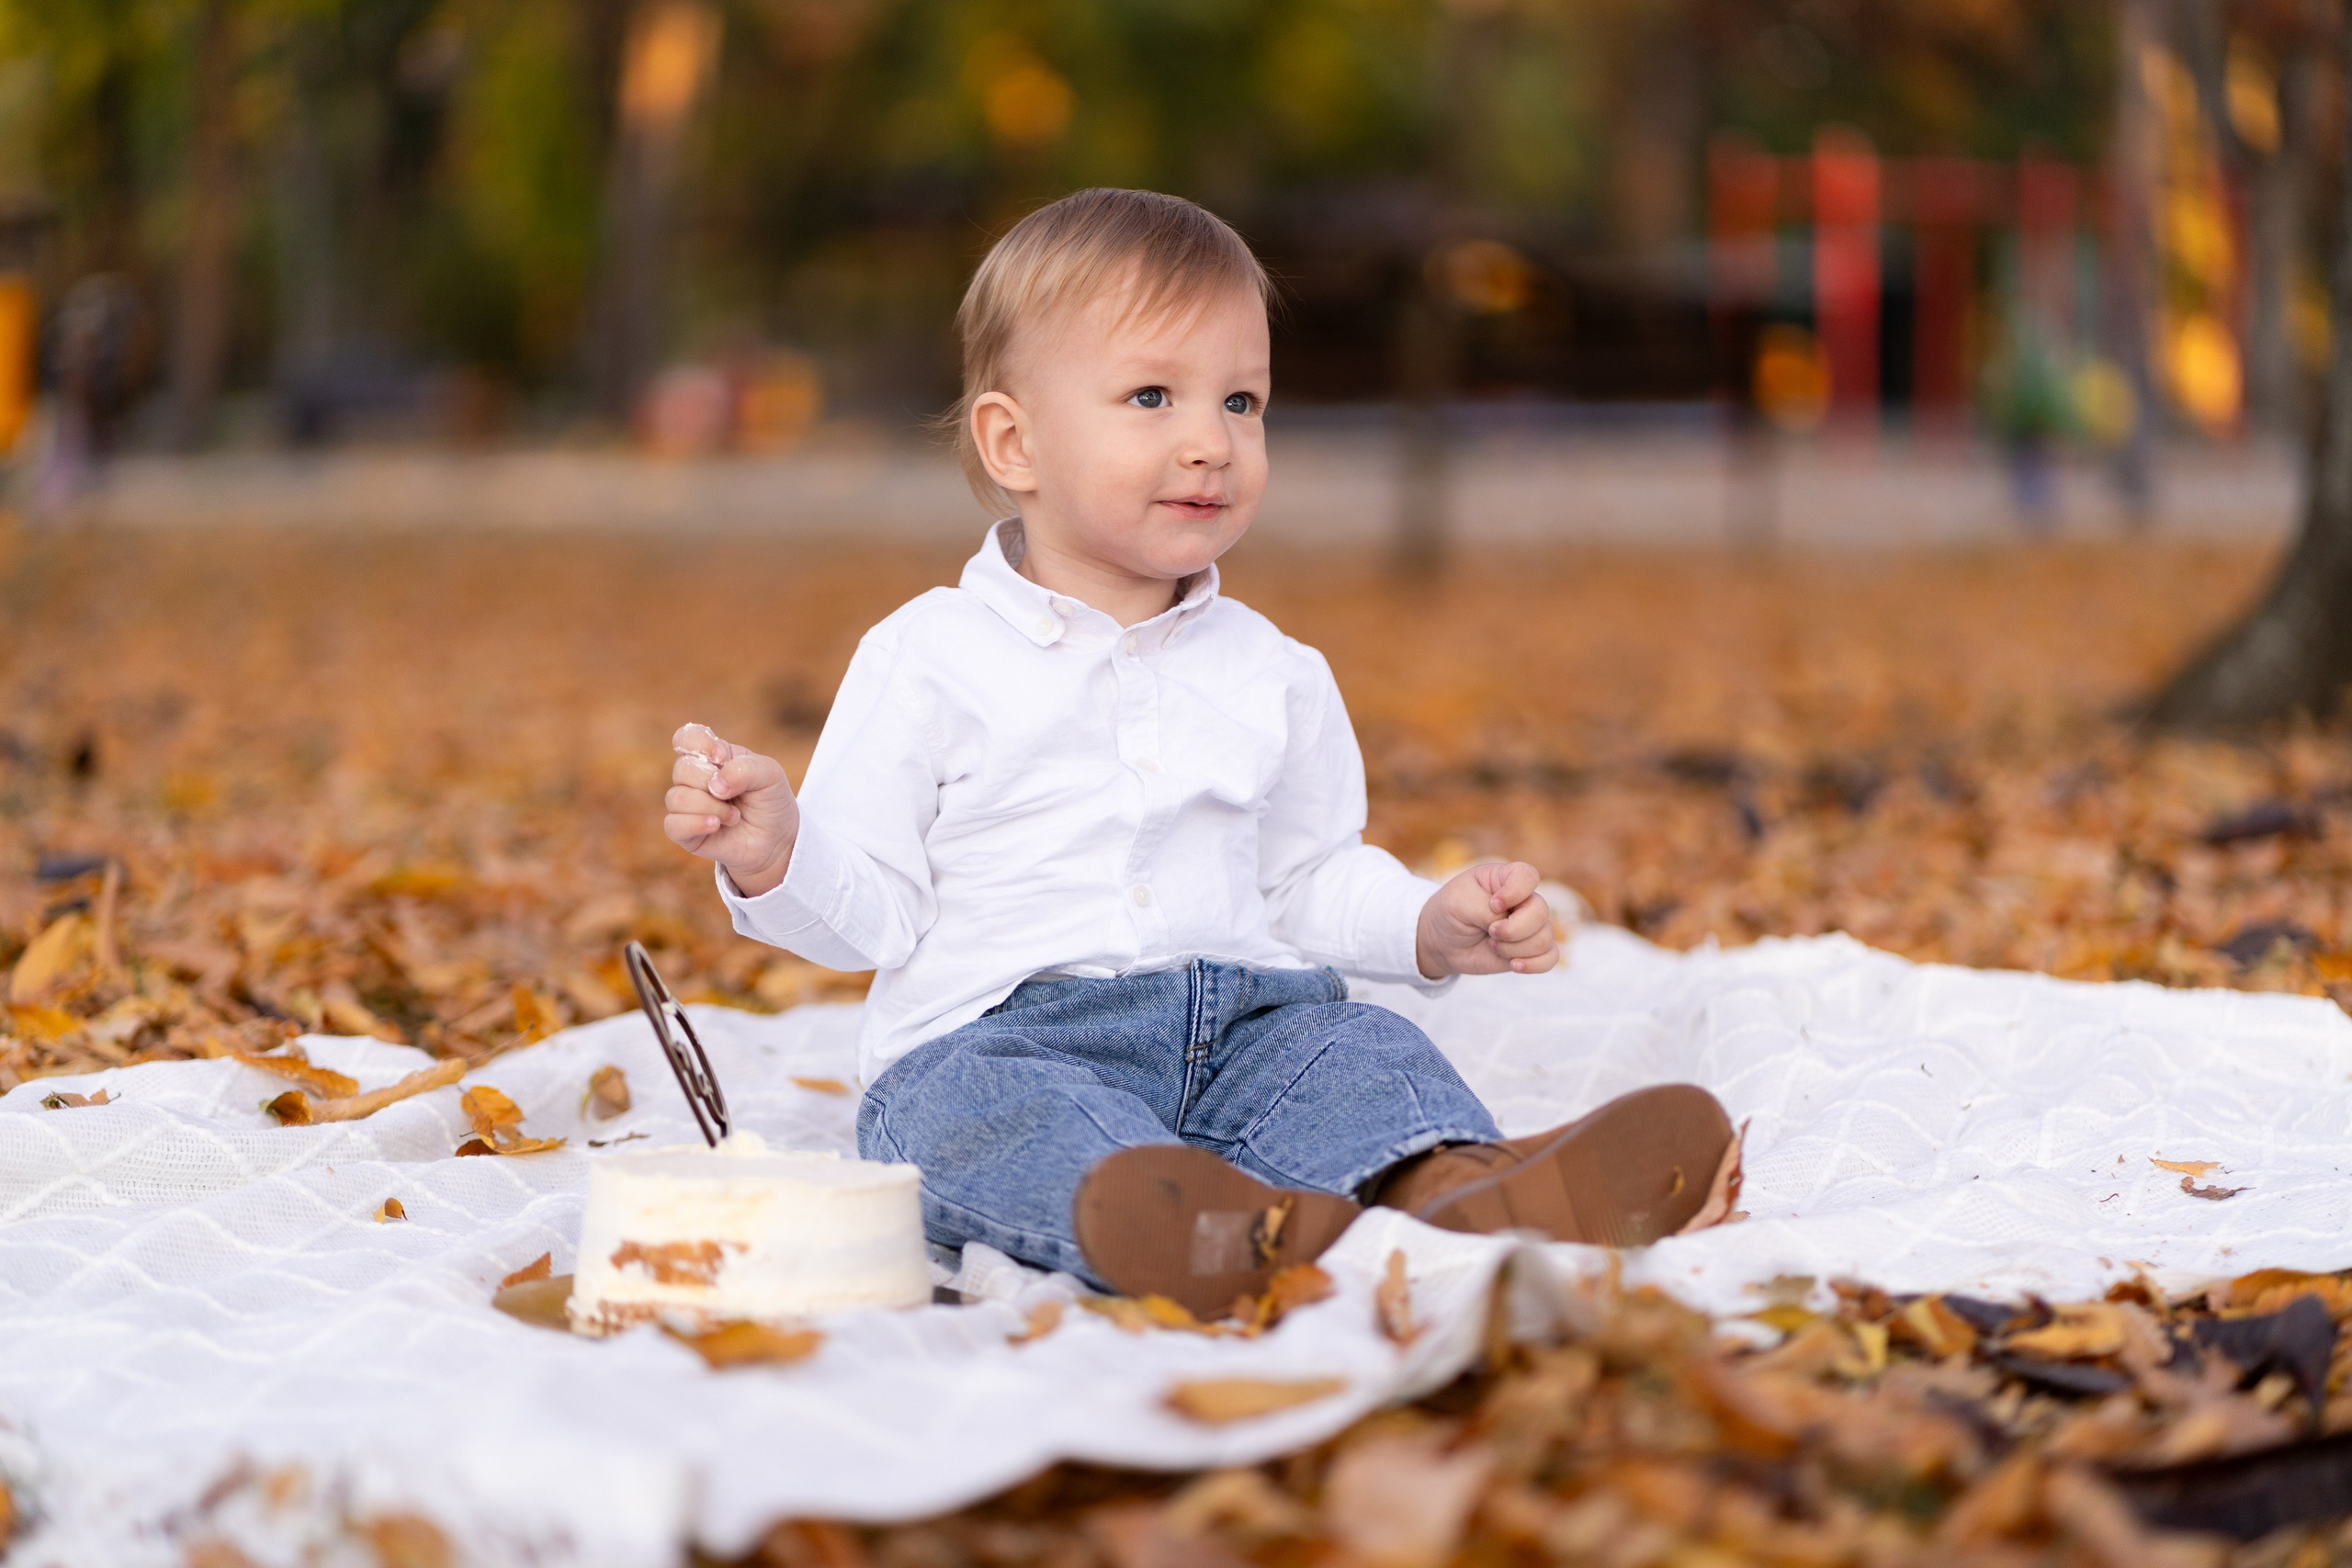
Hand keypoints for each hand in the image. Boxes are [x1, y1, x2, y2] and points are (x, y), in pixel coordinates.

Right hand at [663, 723, 800, 896]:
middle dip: (710, 782)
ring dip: (711, 807)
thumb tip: (715, 786)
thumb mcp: (770, 774)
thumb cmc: (770, 801)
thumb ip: (745, 769)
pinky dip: (695, 823)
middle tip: (733, 795)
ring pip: (676, 798)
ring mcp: (687, 806)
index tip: (721, 757)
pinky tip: (716, 826)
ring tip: (734, 817)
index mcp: (713, 756)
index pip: (687, 738)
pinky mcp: (685, 833)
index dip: (698, 744)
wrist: (777, 839)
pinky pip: (672, 825)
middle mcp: (695, 779)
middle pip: (682, 769)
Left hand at [1414, 861, 1559, 979]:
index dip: (1515, 892)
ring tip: (1492, 946)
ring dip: (1514, 948)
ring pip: (1544, 938)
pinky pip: (1551, 957)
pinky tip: (1514, 965)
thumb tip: (1508, 923)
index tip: (1493, 904)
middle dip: (1513, 929)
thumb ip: (1484, 909)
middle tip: (1490, 932)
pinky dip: (1534, 964)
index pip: (1528, 876)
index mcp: (1505, 878)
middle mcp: (1523, 900)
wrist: (1442, 942)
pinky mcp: (1531, 949)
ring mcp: (1530, 925)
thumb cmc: (1450, 913)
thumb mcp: (1458, 903)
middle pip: (1540, 912)